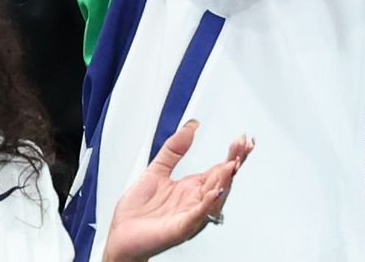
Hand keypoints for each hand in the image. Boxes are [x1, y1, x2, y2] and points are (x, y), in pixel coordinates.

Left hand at [102, 120, 253, 261]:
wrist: (120, 235)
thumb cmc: (138, 211)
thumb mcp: (156, 170)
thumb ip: (174, 149)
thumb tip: (189, 128)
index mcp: (191, 188)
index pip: (218, 169)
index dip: (231, 155)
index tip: (241, 140)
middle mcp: (195, 202)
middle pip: (222, 181)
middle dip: (234, 162)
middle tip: (243, 146)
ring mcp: (190, 215)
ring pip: (214, 197)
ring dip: (225, 181)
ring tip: (232, 164)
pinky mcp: (180, 227)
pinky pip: (197, 215)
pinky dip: (207, 203)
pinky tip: (214, 192)